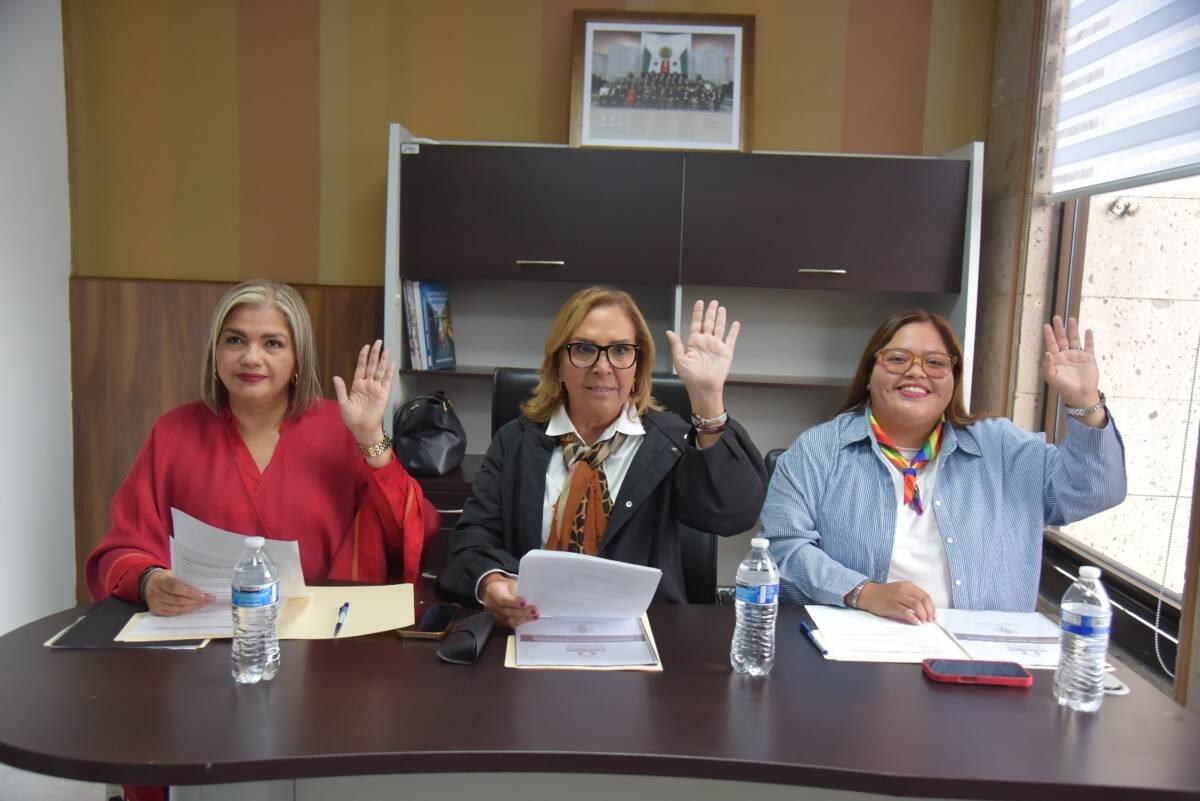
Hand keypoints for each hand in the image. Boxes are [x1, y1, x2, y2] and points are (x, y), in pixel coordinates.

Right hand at [144, 570, 213, 616]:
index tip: (204, 595)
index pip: (176, 587)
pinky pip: (173, 613)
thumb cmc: (165, 577)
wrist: (149, 583)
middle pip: (177, 600)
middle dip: (195, 601)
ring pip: (177, 608)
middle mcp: (155, 593)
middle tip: (209, 600)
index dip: (191, 592)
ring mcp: (155, 604)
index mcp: (159, 581)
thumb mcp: (172, 573)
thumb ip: (184, 578)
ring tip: (204, 604)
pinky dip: (185, 611)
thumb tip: (203, 585)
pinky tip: (194, 607)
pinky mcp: (156, 611)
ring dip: (192, 607)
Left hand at [333, 340, 395, 443]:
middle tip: (378, 342)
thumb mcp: (343, 403)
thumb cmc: (352, 418)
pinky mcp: (384, 393)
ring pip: (380, 370)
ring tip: (386, 348)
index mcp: (357, 385)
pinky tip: (392, 363)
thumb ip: (341, 389)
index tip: (366, 346)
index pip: (361, 367)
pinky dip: (390, 372)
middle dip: (375, 354)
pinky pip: (387, 380)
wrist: (363, 428)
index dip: (363, 357)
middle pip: (372, 365)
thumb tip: (336, 376)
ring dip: (383, 359)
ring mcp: (376, 388)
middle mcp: (368, 384)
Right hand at [479, 574, 537, 628]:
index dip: (514, 602)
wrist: (495, 591)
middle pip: (507, 611)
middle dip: (522, 612)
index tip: (525, 603)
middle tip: (535, 611)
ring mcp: (495, 615)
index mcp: (493, 591)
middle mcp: (492, 605)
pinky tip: (531, 619)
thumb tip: (532, 596)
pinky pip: (511, 624)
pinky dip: (522, 621)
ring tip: (535, 616)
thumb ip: (518, 589)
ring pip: (509, 620)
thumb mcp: (511, 582)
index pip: (502, 599)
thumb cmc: (505, 586)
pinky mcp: (500, 622)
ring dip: (524, 619)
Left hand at [665, 300, 739, 415]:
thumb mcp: (679, 360)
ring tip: (721, 308)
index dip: (697, 313)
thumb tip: (669, 332)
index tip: (699, 303)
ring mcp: (716, 346)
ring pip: (719, 328)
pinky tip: (735, 323)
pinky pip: (731, 339)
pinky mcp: (726, 352)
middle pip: (708, 323)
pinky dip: (734, 331)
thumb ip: (676, 345)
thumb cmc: (690, 377)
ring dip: (720, 318)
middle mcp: (706, 342)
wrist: (703, 387)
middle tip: (713, 302)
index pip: (696, 323)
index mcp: (694, 342)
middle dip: (710, 312)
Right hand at [855, 581, 934, 624]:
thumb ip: (911, 599)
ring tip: (923, 621)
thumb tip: (924, 612)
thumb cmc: (884, 594)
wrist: (868, 594)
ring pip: (916, 605)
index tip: (933, 615)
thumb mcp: (900, 592)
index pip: (925, 596)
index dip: (931, 607)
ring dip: (923, 615)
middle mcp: (904, 589)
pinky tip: (915, 622)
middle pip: (923, 600)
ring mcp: (897, 596)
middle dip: (929, 611)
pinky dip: (913, 618)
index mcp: (908, 586)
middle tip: (929, 620)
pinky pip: (906, 611)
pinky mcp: (891, 604)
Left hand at [1042, 315, 1100, 407]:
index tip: (1046, 325)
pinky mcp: (1089, 358)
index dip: (1048, 335)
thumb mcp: (1051, 377)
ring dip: (1073, 329)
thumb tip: (1047, 352)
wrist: (1080, 395)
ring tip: (1071, 318)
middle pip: (1062, 338)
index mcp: (1056, 359)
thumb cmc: (1064, 388)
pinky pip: (1089, 346)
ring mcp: (1078, 356)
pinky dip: (1089, 338)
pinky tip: (1088, 330)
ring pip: (1074, 339)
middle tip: (1056, 317)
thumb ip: (1047, 365)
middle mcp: (1066, 355)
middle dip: (1059, 328)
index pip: (1051, 344)